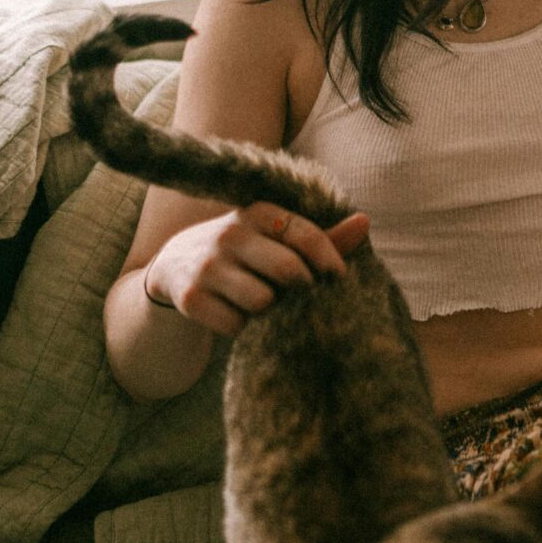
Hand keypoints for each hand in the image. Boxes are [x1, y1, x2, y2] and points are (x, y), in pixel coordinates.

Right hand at [139, 204, 369, 333]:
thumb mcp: (277, 238)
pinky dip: (241, 329)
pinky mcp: (191, 297)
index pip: (306, 235)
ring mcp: (208, 265)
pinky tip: (234, 314)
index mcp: (258, 213)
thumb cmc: (247, 253)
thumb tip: (366, 222)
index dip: (329, 261)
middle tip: (295, 296)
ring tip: (260, 303)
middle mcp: (231, 234)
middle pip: (288, 271)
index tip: (338, 280)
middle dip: (299, 290)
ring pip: (262, 302)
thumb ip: (321, 236)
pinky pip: (235, 325)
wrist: (175, 264)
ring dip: (268, 312)